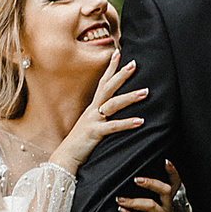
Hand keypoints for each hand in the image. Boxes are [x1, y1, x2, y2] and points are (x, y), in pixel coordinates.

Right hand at [48, 56, 147, 173]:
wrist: (65, 157)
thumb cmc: (80, 144)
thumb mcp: (91, 126)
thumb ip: (101, 119)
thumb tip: (111, 114)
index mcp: (92, 108)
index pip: (102, 83)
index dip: (110, 68)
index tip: (118, 53)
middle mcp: (92, 111)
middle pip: (108, 88)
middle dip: (121, 75)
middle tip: (134, 63)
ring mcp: (93, 121)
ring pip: (113, 105)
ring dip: (130, 97)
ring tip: (146, 92)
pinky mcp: (95, 133)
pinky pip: (113, 126)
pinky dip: (127, 123)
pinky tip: (140, 121)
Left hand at [115, 160, 182, 211]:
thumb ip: (140, 198)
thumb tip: (124, 181)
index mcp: (166, 203)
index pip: (174, 185)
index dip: (172, 173)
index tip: (166, 161)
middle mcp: (169, 211)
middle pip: (165, 191)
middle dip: (151, 183)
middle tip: (136, 179)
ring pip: (152, 205)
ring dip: (134, 201)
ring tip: (120, 199)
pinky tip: (122, 211)